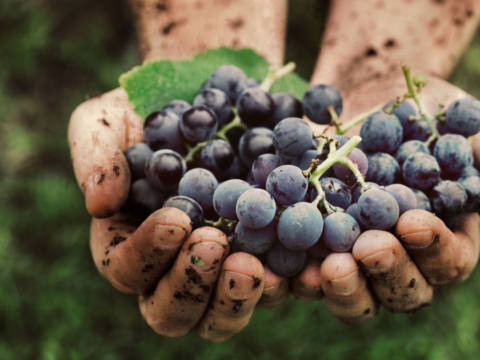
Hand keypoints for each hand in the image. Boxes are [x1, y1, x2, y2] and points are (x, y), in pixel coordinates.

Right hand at [68, 88, 290, 340]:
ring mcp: (224, 266)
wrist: (215, 95)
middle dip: (192, 284)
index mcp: (132, 244)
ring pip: (223, 315)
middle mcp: (176, 267)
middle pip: (174, 311)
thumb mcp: (110, 118)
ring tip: (254, 266)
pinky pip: (279, 287)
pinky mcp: (269, 257)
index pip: (128, 269)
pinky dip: (291, 283)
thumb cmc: (152, 110)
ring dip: (237, 299)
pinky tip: (306, 265)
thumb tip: (99, 203)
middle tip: (215, 245)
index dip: (148, 253)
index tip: (177, 220)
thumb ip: (95, 155)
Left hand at [299, 75, 479, 320]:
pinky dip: (295, 272)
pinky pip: (306, 268)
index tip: (414, 221)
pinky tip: (285, 263)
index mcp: (447, 240)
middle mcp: (403, 257)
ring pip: (355, 292)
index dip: (434, 248)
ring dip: (343, 287)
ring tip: (329, 267)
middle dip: (387, 272)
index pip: (449, 261)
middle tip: (370, 248)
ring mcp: (357, 252)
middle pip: (401, 291)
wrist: (378, 88)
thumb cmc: (438, 114)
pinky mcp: (316, 240)